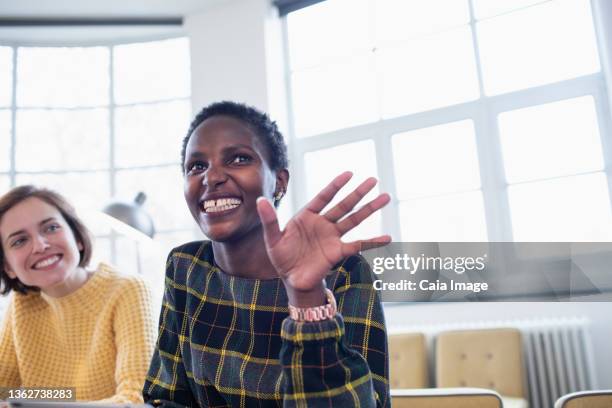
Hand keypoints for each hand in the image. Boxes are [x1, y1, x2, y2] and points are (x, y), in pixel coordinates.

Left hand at [256, 171, 390, 306]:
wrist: (292, 280)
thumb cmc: (282, 258)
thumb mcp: (273, 239)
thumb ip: (269, 220)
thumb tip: (260, 200)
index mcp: (307, 216)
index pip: (323, 197)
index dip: (335, 186)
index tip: (349, 174)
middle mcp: (323, 224)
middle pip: (343, 205)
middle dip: (358, 193)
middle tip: (374, 180)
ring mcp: (333, 237)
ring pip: (354, 220)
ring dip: (369, 209)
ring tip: (385, 197)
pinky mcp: (338, 252)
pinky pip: (358, 245)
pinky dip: (373, 242)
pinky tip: (387, 237)